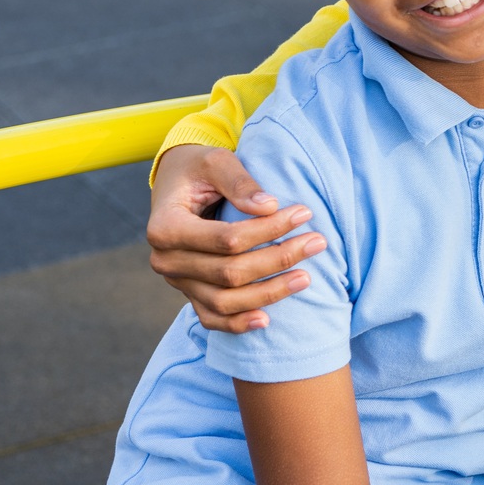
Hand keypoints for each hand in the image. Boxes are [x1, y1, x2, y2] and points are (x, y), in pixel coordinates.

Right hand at [147, 143, 324, 332]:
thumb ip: (239, 182)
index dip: (268, 230)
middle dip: (278, 259)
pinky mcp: (189, 292)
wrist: (178, 183)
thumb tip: (269, 206)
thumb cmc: (198, 168)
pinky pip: (211, 318)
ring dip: (268, 293)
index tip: (305, 214)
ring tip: (307, 278)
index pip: (226, 239)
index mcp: (165, 227)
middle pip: (229, 273)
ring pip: (224, 301)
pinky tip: (267, 321)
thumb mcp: (216, 161)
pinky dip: (237, 324)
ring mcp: (177, 281)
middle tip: (318, 242)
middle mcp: (166, 260)